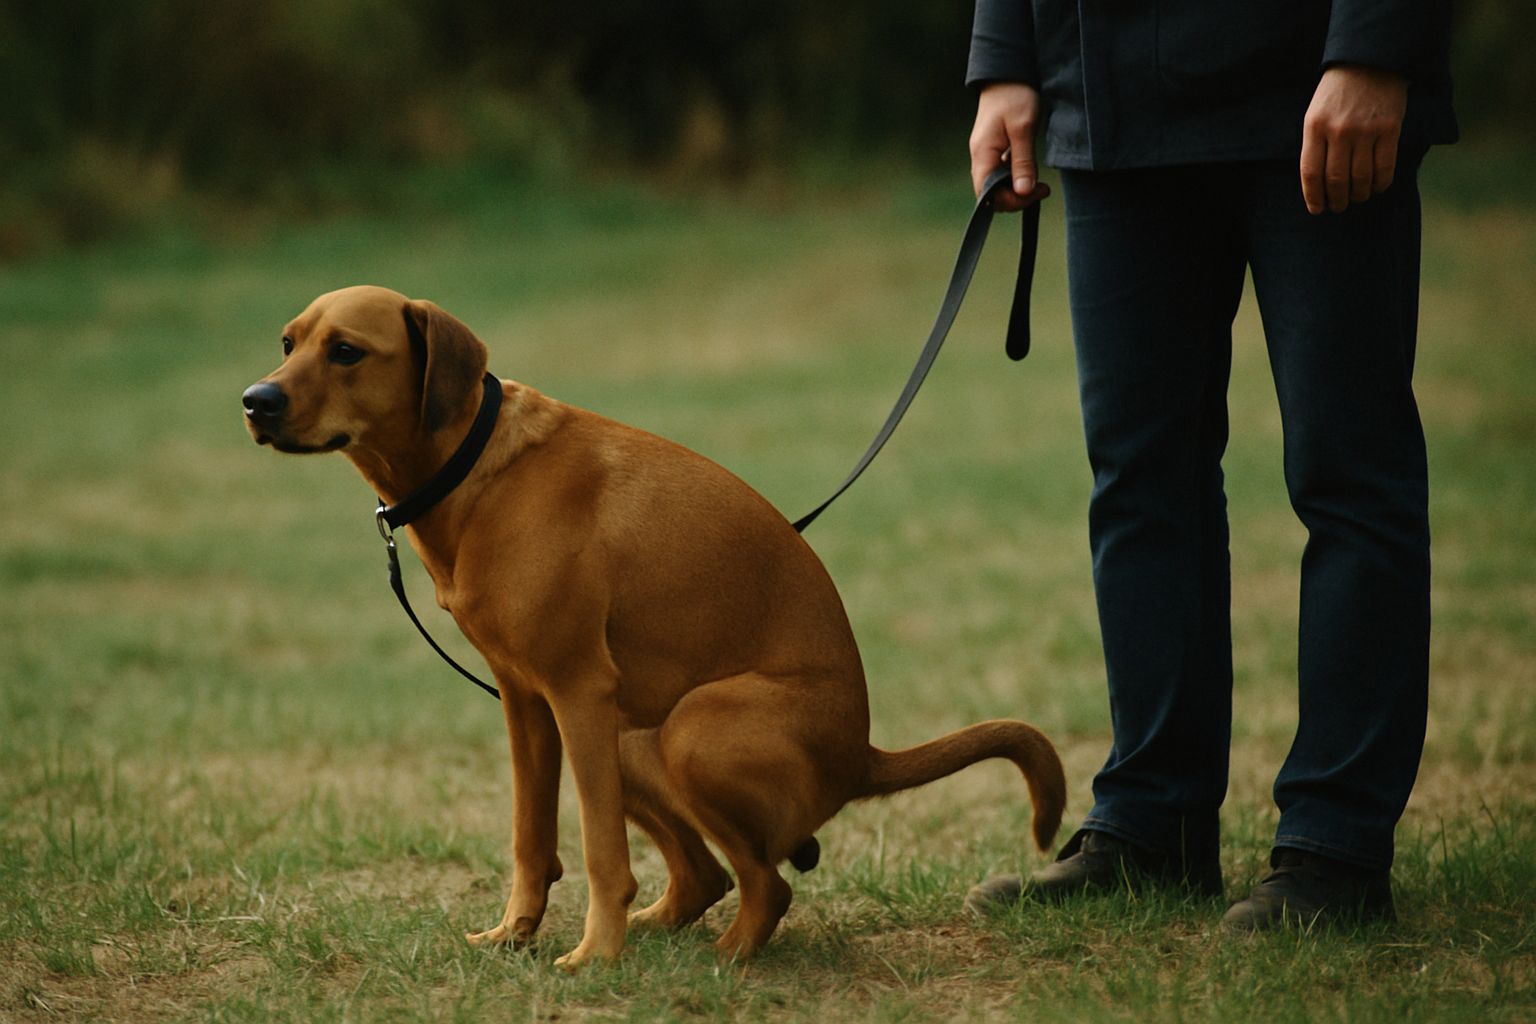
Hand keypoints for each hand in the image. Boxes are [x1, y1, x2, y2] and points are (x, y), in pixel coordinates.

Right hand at [970, 82, 1051, 211]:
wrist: (1008, 73)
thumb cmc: (1015, 95)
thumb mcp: (1023, 128)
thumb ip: (1023, 162)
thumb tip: (1023, 191)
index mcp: (983, 154)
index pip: (988, 194)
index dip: (1011, 201)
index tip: (1036, 192)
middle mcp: (980, 158)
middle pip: (991, 194)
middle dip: (1016, 198)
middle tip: (1042, 189)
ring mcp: (987, 154)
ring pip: (997, 185)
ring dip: (1017, 189)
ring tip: (1040, 184)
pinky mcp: (995, 150)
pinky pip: (1001, 173)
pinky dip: (1015, 178)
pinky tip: (1030, 171)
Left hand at [1300, 65, 1408, 214]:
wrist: (1370, 60)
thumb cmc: (1338, 90)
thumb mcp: (1316, 112)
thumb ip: (1315, 142)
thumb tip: (1317, 181)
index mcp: (1315, 127)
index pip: (1311, 173)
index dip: (1313, 197)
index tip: (1317, 209)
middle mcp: (1339, 131)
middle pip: (1336, 180)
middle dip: (1336, 200)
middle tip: (1338, 207)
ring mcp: (1365, 131)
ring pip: (1360, 178)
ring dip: (1358, 194)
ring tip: (1357, 197)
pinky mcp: (1389, 129)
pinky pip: (1385, 167)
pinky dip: (1381, 183)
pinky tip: (1377, 187)